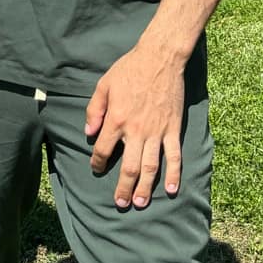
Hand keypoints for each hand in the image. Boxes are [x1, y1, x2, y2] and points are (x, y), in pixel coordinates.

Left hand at [84, 40, 187, 208]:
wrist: (160, 59)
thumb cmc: (129, 70)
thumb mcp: (103, 85)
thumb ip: (94, 109)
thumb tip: (88, 131)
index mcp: (116, 119)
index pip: (103, 149)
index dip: (97, 162)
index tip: (96, 169)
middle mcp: (136, 130)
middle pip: (128, 166)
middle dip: (122, 187)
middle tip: (120, 204)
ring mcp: (156, 131)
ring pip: (150, 166)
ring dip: (145, 187)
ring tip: (139, 203)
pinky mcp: (173, 129)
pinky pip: (174, 156)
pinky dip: (174, 174)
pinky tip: (170, 189)